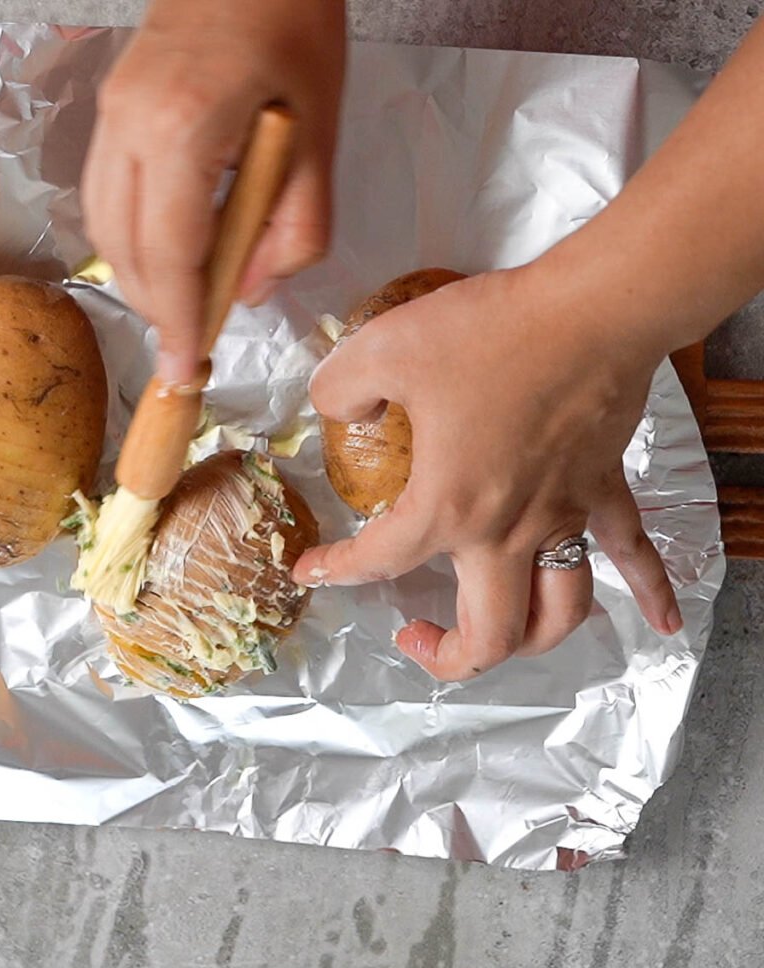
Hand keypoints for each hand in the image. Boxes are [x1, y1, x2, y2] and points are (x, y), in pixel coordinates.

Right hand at [82, 0, 345, 383]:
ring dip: (141, 279)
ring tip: (185, 307)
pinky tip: (167, 256)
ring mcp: (110, 114)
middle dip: (158, 309)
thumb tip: (254, 291)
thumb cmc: (295, 27)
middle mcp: (129, 124)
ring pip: (104, 227)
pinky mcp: (110, 110)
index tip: (185, 370)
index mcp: (182, 130)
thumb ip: (295, 229)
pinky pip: (104, 196)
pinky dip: (131, 242)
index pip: (168, 256)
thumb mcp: (320, 137)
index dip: (178, 322)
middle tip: (194, 344)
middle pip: (124, 250)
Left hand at [293, 262, 683, 680]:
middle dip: (448, 656)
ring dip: (527, 639)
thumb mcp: (384, 348)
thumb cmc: (492, 332)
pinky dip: (650, 592)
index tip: (310, 570)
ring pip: (558, 613)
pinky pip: (634, 553)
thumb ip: (340, 386)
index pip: (381, 561)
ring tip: (495, 634)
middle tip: (413, 633)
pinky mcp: (602, 491)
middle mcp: (508, 531)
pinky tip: (661, 623)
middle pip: (489, 635)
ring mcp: (563, 518)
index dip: (337, 571)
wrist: (592, 308)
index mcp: (448, 506)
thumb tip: (334, 407)